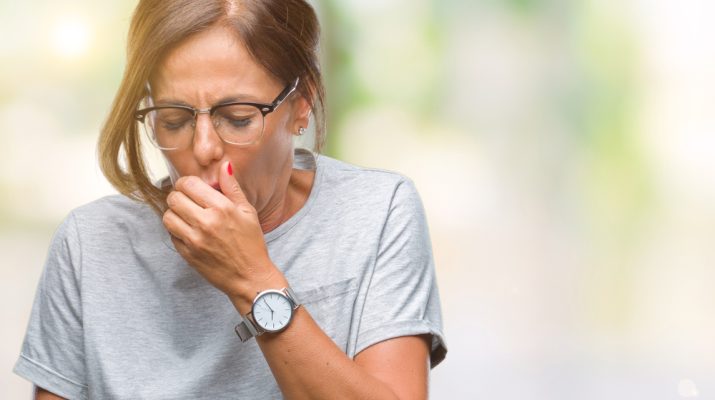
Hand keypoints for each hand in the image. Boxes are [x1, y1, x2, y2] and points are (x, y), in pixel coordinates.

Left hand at [162, 161, 280, 309]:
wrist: (250, 277)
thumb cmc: (251, 244)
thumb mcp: (248, 211)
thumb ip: (232, 187)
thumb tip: (223, 164)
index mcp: (221, 208)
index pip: (189, 184)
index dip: (188, 183)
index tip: (193, 188)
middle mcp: (205, 223)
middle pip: (173, 198)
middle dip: (179, 196)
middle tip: (189, 201)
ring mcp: (194, 240)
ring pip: (167, 217)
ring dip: (175, 214)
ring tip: (187, 216)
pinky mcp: (187, 254)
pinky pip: (171, 235)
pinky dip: (177, 231)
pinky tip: (190, 232)